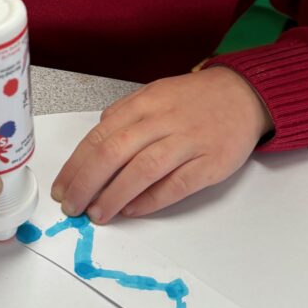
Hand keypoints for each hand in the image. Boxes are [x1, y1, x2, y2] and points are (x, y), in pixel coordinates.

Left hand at [51, 67, 272, 223]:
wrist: (245, 94)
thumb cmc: (195, 98)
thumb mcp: (156, 93)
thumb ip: (125, 113)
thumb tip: (97, 139)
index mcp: (145, 102)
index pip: (101, 135)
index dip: (77, 165)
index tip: (62, 187)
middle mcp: (163, 119)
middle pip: (114, 152)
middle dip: (86, 183)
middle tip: (72, 206)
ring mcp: (188, 141)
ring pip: (143, 169)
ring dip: (114, 195)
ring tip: (96, 214)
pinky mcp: (211, 162)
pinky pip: (176, 184)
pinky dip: (151, 200)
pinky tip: (132, 210)